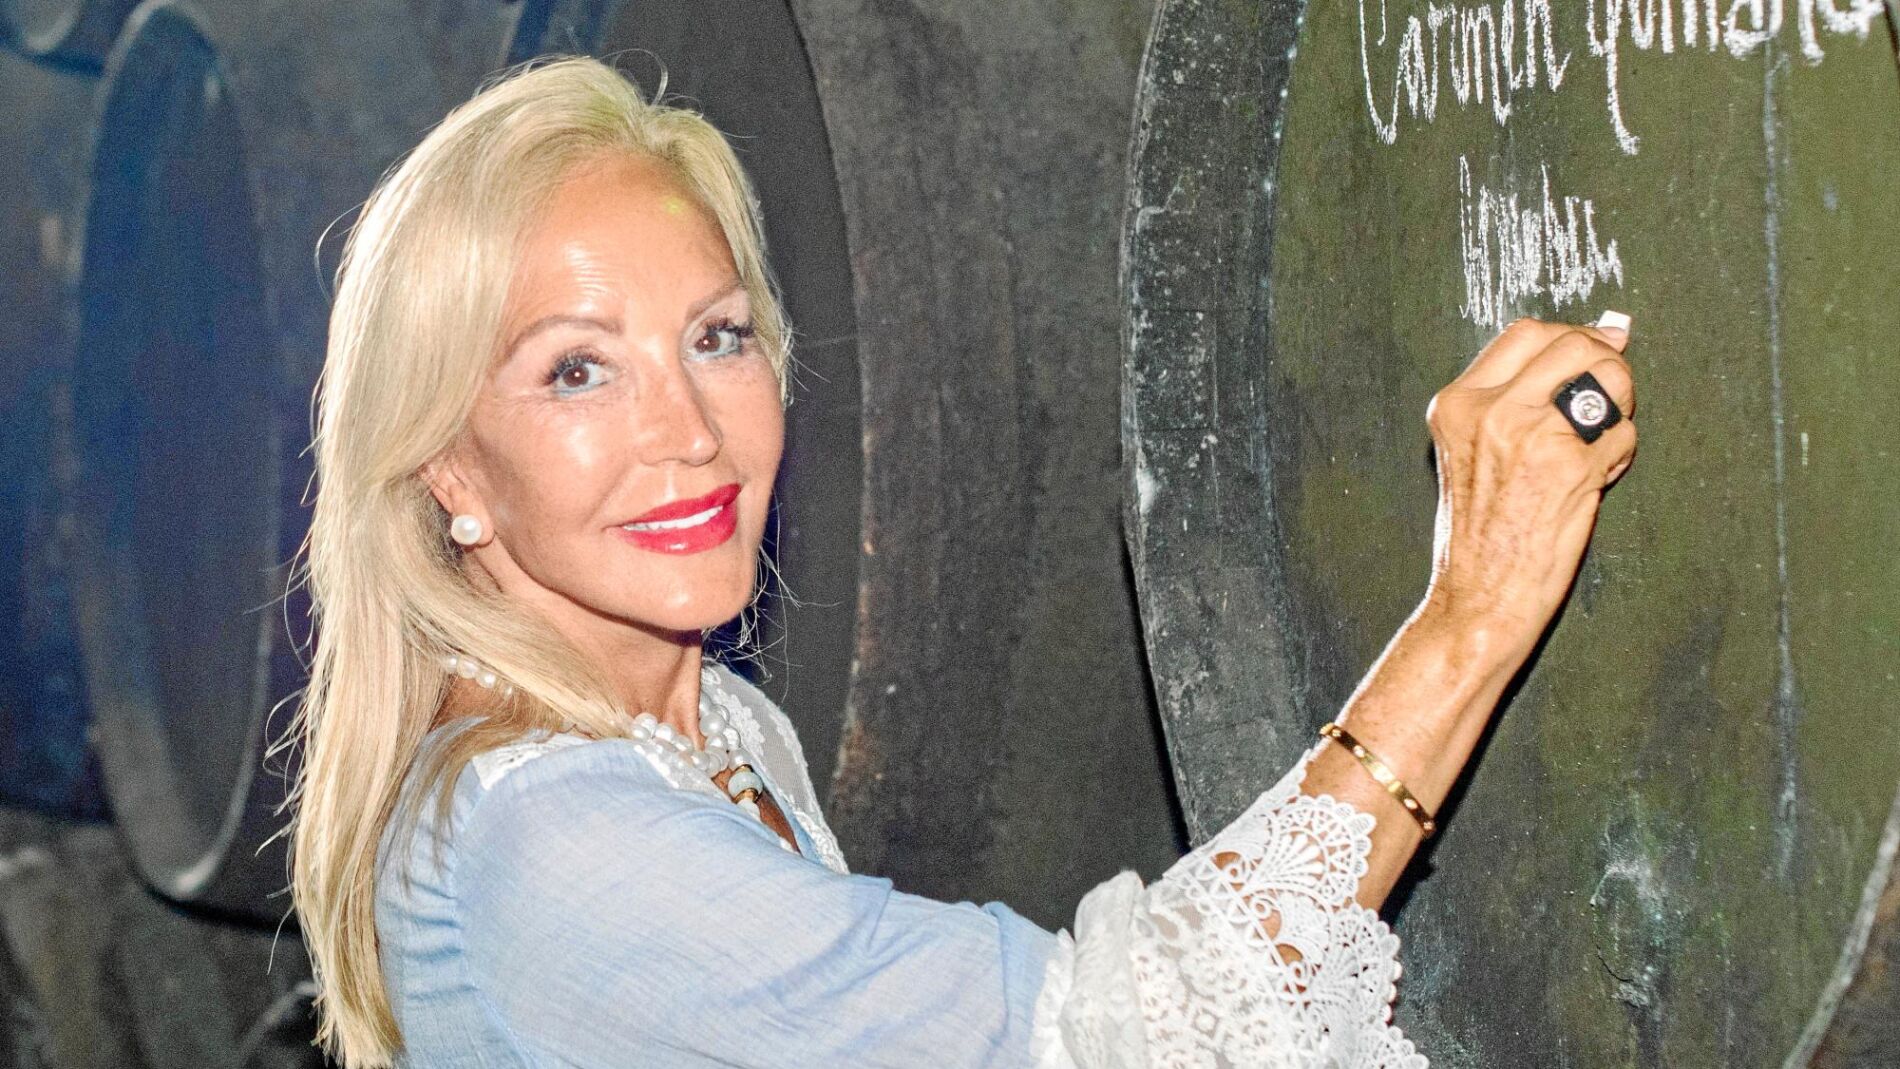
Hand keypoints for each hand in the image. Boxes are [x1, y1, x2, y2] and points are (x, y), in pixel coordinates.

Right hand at [1420, 317, 1637, 644]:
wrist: (1477, 598)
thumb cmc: (1481, 534)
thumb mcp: (1473, 451)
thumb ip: (1518, 398)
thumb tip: (1605, 333)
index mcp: (1457, 404)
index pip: (1526, 334)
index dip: (1571, 337)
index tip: (1594, 352)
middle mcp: (1489, 410)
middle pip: (1572, 344)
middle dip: (1605, 363)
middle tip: (1608, 398)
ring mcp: (1529, 434)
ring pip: (1608, 377)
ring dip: (1621, 403)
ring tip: (1601, 439)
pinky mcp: (1569, 464)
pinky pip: (1622, 433)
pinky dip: (1622, 453)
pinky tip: (1596, 478)